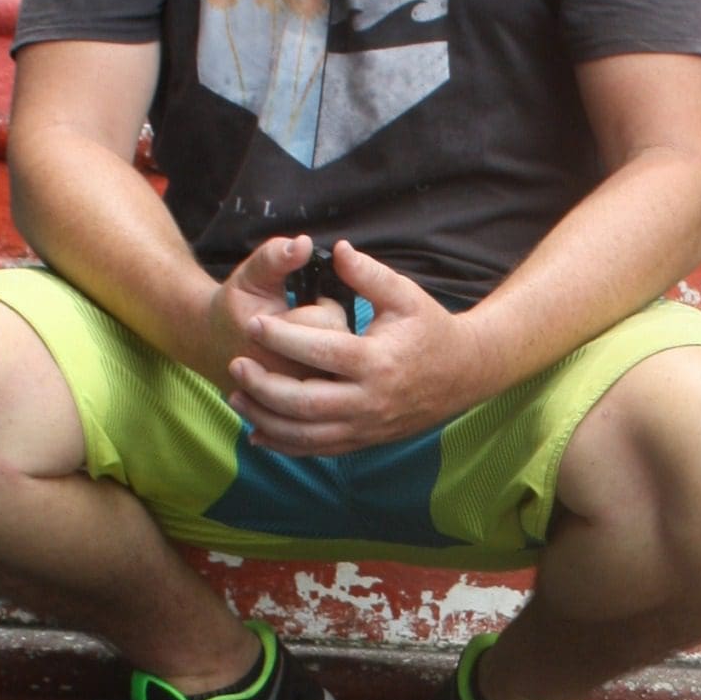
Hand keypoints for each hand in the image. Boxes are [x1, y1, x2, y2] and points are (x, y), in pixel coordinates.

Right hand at [197, 234, 326, 388]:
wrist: (213, 346)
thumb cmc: (237, 306)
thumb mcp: (251, 275)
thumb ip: (275, 257)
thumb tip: (303, 244)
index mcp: (273, 344)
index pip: (329, 322)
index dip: (324, 306)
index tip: (308, 302)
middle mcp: (285, 377)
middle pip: (337, 350)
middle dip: (329, 331)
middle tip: (307, 324)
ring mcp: (292, 400)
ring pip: (337, 374)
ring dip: (329, 356)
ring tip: (306, 346)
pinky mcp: (297, 411)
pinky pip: (332, 391)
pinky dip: (327, 375)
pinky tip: (308, 366)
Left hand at [226, 240, 482, 454]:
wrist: (465, 374)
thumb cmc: (431, 329)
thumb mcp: (406, 296)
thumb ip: (369, 274)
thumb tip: (336, 250)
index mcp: (378, 361)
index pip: (321, 352)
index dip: (283, 338)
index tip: (253, 324)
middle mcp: (370, 400)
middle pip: (305, 402)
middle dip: (264, 386)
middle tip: (235, 365)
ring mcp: (367, 426)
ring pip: (306, 434)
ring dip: (266, 419)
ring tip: (237, 396)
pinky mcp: (365, 440)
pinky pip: (318, 449)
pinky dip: (285, 444)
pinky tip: (259, 431)